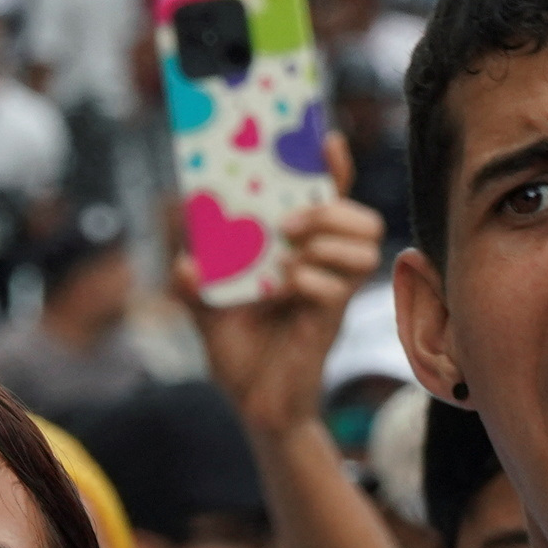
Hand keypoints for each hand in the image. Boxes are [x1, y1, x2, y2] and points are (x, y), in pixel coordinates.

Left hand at [191, 144, 384, 434]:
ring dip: (328, 240)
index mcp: (301, 253)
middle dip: (330, 207)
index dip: (334, 168)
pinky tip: (282, 288)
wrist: (253, 408)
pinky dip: (309, 281)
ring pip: (365, 247)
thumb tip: (181, 248)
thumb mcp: (202, 308)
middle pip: (363, 218)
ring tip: (288, 253)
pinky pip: (336, 290)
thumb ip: (190, 277)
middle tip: (288, 221)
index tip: (324, 139)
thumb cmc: (238, 353)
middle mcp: (324, 268)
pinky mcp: (327, 324)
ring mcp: (332, 295)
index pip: (330, 200)